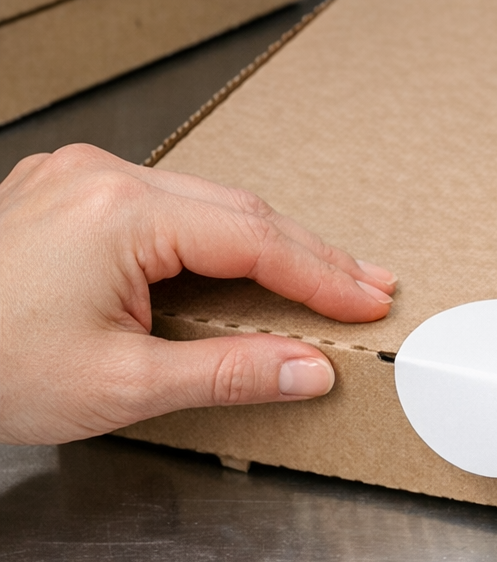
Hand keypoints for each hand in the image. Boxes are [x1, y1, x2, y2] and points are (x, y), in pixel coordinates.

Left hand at [0, 144, 396, 444]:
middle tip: (367, 285)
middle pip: (237, 210)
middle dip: (309, 253)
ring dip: (264, 241)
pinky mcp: (62, 191)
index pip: (255, 240)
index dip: (323, 276)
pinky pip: (161, 202)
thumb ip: (227, 373)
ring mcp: (77, 177)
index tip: (369, 302)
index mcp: (121, 213)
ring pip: (202, 202)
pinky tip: (239, 259)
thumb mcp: (120, 385)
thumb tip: (308, 369)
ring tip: (320, 277)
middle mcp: (101, 176)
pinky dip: (211, 234)